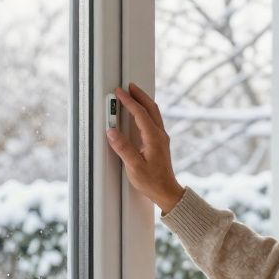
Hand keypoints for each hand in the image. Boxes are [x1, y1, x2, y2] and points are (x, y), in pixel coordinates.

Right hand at [105, 82, 184, 212]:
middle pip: (151, 107)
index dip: (129, 101)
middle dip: (139, 95)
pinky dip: (146, 111)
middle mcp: (160, 135)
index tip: (119, 92)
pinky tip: (140, 113)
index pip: (140, 113)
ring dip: (143, 101)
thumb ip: (123, 148)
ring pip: (154, 112)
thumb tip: (112, 132)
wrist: (166, 192)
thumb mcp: (134, 166)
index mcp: (154, 138)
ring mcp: (161, 138)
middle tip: (128, 86)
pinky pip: (153, 120)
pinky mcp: (160, 143)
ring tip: (133, 94)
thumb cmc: (152, 181)